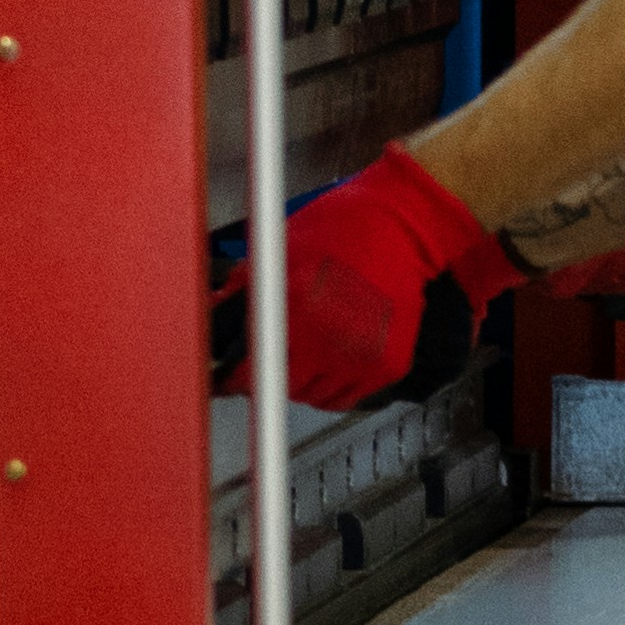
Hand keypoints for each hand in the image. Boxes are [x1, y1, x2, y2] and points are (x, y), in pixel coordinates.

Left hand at [218, 149, 519, 410]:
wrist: (406, 227)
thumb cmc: (344, 226)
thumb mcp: (283, 247)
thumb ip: (248, 283)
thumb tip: (219, 307)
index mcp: (296, 310)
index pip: (252, 369)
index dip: (236, 378)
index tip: (231, 379)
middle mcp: (328, 340)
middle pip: (282, 388)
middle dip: (270, 375)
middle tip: (272, 360)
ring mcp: (360, 357)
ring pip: (314, 397)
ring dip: (303, 383)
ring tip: (306, 357)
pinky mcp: (387, 366)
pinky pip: (348, 398)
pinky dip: (336, 386)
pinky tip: (332, 364)